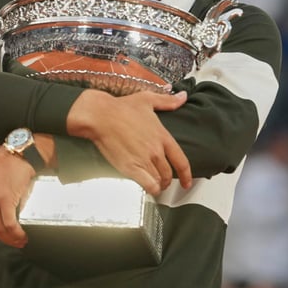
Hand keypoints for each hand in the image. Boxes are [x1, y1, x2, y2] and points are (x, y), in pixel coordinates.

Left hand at [0, 147, 35, 247]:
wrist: (18, 152)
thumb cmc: (5, 166)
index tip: (7, 235)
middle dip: (5, 238)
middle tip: (17, 241)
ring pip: (0, 228)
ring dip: (12, 238)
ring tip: (22, 239)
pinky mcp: (4, 199)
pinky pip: (10, 224)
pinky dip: (17, 234)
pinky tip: (23, 236)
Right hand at [67, 89, 191, 194]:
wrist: (101, 115)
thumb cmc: (120, 107)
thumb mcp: (148, 99)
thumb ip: (168, 101)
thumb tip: (183, 97)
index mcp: (162, 136)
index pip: (181, 161)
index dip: (186, 175)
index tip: (187, 182)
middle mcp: (156, 150)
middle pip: (169, 174)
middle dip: (168, 180)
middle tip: (163, 181)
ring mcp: (144, 160)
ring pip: (159, 181)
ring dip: (158, 185)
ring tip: (154, 184)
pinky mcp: (131, 167)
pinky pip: (149, 185)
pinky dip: (151, 189)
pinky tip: (148, 187)